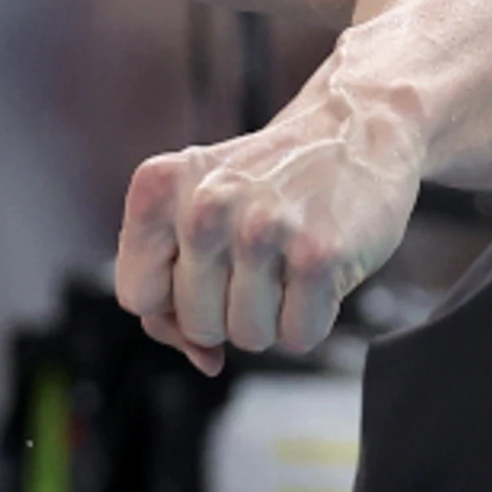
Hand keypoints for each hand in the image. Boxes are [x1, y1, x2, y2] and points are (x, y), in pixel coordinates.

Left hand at [115, 92, 422, 370]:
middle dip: (228, 311)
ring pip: (248, 337)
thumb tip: (203, 361)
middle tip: (256, 266)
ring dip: (272, 317)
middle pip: (196, 324)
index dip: (172, 306)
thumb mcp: (197, 207)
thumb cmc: (267, 181)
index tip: (203, 280)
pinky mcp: (319, 254)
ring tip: (286, 265)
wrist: (354, 130)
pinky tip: (317, 274)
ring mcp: (261, 230)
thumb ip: (175, 285)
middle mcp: (203, 207)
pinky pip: (299, 337)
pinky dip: (311, 319)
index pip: (137, 296)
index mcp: (157, 189)